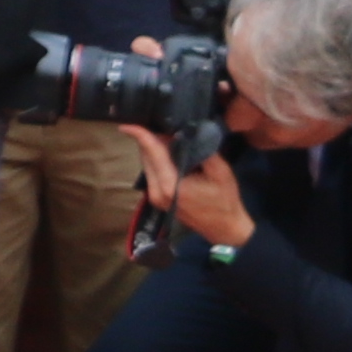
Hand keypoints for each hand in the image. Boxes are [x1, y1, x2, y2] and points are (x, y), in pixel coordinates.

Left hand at [122, 124, 252, 252]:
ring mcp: (154, 197)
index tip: (127, 124)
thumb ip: (202, 151)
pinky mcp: (156, 198)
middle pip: (145, 157)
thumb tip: (187, 132)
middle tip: (159, 122)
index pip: (152, 153)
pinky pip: (151, 172)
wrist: (223, 228)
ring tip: (166, 134)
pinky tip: (168, 151)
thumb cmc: (224, 201)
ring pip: (146, 164)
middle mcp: (156, 191)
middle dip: (148, 139)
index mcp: (170, 185)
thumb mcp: (220, 172)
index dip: (140, 136)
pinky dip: (156, 159)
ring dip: (152, 149)